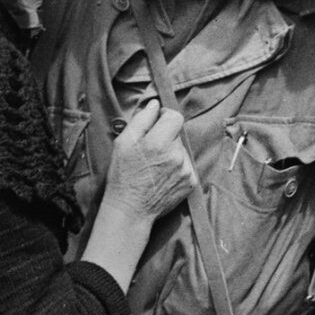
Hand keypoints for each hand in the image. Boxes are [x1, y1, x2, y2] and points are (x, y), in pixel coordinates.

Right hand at [102, 100, 196, 219]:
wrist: (131, 210)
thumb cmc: (123, 175)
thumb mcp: (123, 143)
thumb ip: (141, 120)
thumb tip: (155, 104)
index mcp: (159, 142)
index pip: (175, 116)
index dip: (165, 116)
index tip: (157, 123)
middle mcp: (177, 155)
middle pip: (177, 133)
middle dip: (165, 137)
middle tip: (150, 150)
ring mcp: (186, 170)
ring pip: (182, 149)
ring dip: (172, 152)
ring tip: (155, 166)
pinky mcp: (191, 182)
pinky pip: (186, 165)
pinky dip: (177, 167)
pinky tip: (163, 176)